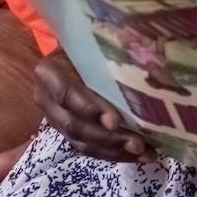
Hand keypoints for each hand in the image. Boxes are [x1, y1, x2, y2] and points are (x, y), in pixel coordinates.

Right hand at [33, 48, 155, 162]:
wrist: (77, 50)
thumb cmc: (90, 41)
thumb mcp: (94, 41)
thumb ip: (110, 51)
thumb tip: (150, 61)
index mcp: (49, 72)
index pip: (67, 94)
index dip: (90, 109)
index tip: (115, 121)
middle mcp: (46, 97)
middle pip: (74, 125)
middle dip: (108, 138)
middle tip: (138, 143)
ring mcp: (55, 118)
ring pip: (81, 142)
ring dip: (114, 151)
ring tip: (145, 153)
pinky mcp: (68, 132)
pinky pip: (87, 148)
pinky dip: (113, 153)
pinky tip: (136, 155)